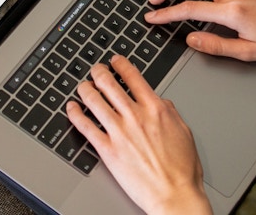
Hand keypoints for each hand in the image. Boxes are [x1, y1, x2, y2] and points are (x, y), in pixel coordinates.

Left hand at [67, 56, 211, 214]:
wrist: (174, 194)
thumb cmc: (182, 169)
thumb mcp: (184, 131)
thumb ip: (171, 113)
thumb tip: (162, 103)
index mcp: (156, 109)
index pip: (133, 77)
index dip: (121, 65)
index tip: (115, 61)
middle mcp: (136, 116)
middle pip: (110, 84)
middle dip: (99, 72)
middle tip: (95, 69)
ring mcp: (120, 132)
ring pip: (95, 101)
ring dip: (85, 89)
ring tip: (82, 85)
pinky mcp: (108, 150)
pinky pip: (86, 127)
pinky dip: (75, 114)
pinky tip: (71, 108)